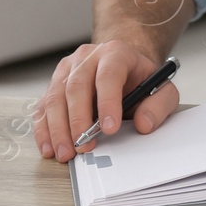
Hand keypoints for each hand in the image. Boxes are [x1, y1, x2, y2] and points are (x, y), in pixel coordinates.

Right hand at [33, 38, 180, 162]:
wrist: (123, 65)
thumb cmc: (140, 79)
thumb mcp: (162, 89)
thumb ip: (159, 106)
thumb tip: (143, 124)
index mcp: (116, 53)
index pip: (109, 75)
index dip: (108, 102)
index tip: (109, 129)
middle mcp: (87, 57)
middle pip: (76, 86)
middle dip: (78, 120)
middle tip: (83, 146)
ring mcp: (67, 69)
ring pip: (55, 96)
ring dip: (58, 128)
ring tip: (66, 152)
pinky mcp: (54, 84)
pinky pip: (44, 106)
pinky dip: (44, 129)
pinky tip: (50, 147)